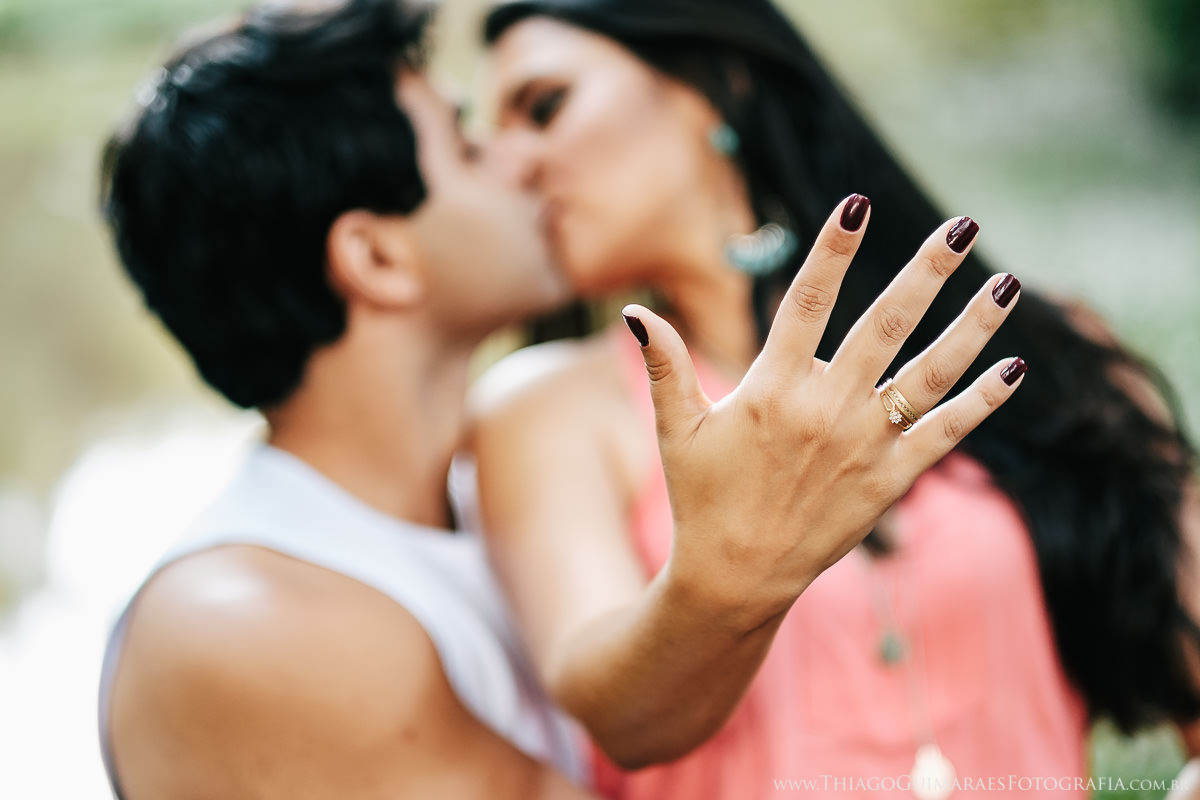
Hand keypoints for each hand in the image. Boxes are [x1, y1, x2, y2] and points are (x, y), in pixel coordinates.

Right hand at [622, 194, 1025, 625]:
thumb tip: (637, 311)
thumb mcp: (677, 430)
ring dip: (972, 328)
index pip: (808, 301)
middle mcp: (826, 409)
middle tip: (962, 224)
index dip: (834, 249)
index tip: (860, 203)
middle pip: (886, 324)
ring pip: (930, 374)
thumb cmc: (702, 498)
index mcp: (773, 389)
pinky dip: (982, 402)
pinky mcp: (890, 481)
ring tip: (1008, 286)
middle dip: (928, 271)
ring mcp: (864, 445)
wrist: (735, 578)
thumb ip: (666, 366)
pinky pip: (945, 434)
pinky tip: (1014, 369)